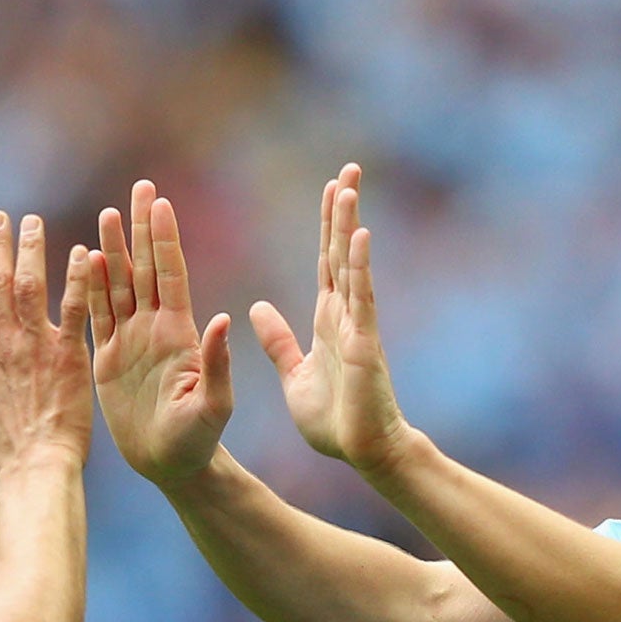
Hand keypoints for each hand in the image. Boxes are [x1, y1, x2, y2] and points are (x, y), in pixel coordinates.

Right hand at [0, 210, 92, 472]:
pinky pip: (73, 307)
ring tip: (31, 221)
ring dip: (30, 249)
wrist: (37, 466)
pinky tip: (84, 251)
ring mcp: (36, 345)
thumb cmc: (4, 453)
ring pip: (29, 284)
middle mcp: (4, 343)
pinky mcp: (69, 352)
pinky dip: (78, 277)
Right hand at [85, 179, 233, 486]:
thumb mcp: (213, 406)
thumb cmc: (199, 441)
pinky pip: (97, 315)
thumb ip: (217, 364)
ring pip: (119, 285)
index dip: (164, 239)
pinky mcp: (109, 360)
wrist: (172, 467)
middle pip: (144, 268)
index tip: (159, 202)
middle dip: (141, 228)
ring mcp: (132, 341)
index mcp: (181, 334)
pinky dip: (89, 287)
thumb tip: (222, 320)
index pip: (170, 275)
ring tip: (108, 213)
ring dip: (113, 249)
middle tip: (139, 187)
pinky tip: (84, 258)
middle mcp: (156, 329)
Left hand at [249, 164, 411, 472]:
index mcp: (327, 320)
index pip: (326, 262)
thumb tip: (257, 308)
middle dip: (343, 211)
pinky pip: (361, 299)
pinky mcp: (363, 344)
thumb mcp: (294, 374)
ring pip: (351, 266)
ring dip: (348, 226)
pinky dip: (359, 267)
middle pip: (340, 252)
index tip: (330, 188)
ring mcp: (357, 325)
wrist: (359, 453)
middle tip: (348, 168)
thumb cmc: (333, 420)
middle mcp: (345, 314)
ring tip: (349, 186)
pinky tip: (358, 236)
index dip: (326, 226)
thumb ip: (279, 340)